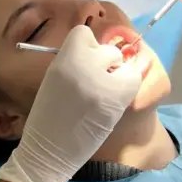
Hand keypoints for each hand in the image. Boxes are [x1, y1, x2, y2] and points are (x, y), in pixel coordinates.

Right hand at [0, 26, 142, 181]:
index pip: (84, 33)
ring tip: (104, 95)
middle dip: (106, 63)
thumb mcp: (53, 78)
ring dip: (119, 76)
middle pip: (108, 49)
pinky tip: (112, 103)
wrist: (49, 148)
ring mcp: (104, 82)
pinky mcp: (118, 99)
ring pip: (125, 64)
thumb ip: (74, 61)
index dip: (86, 47)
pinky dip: (127, 89)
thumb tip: (100, 52)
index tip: (82, 64)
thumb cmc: (48, 114)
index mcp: (65, 58)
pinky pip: (133, 81)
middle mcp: (85, 65)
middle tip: (96, 83)